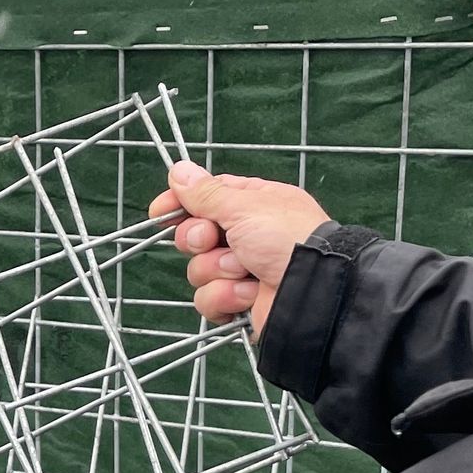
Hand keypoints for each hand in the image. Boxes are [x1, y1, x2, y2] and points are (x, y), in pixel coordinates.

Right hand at [148, 163, 330, 337]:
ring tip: (245, 271)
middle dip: (199, 239)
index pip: (205, 198)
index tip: (159, 212)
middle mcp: (245, 236)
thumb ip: (206, 193)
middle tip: (213, 239)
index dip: (180, 204)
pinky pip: (208, 300)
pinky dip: (226, 297)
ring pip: (198, 270)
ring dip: (218, 270)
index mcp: (251, 205)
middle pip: (195, 235)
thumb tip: (179, 169)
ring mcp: (241, 271)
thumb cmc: (287, 238)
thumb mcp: (244, 206)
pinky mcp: (238, 302)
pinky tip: (249, 295)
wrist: (314, 290)